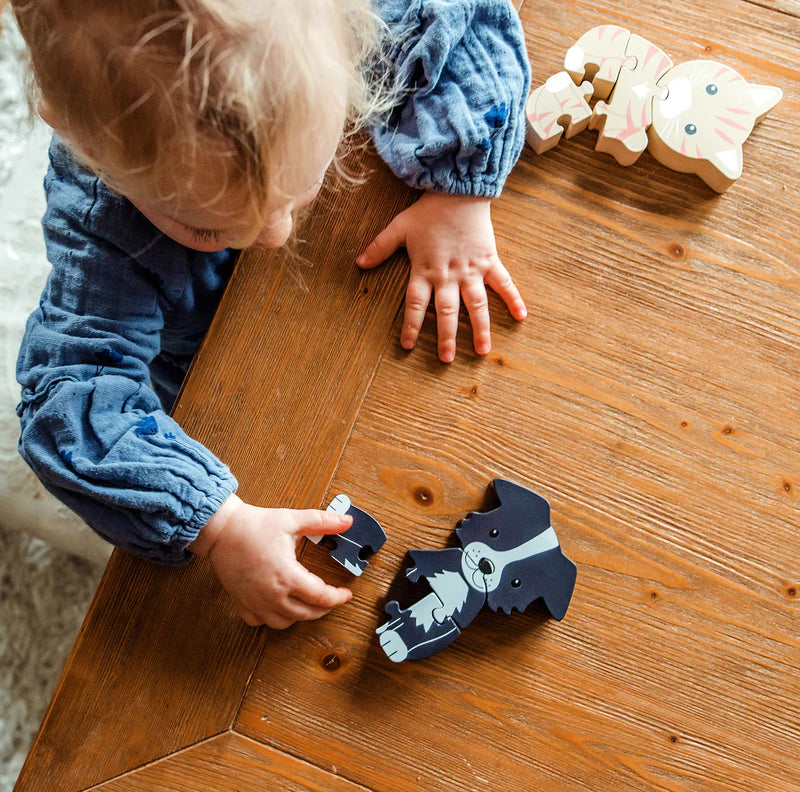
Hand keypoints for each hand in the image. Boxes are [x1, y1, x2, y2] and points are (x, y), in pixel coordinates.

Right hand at [191, 494, 352, 628]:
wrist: (221, 530)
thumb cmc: (254, 524)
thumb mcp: (292, 519)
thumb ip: (322, 521)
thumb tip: (347, 521)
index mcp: (287, 575)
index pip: (320, 596)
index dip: (337, 597)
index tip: (346, 594)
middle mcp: (272, 594)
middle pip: (305, 614)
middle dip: (324, 609)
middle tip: (332, 600)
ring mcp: (255, 601)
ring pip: (284, 623)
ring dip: (301, 617)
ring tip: (310, 605)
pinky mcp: (242, 602)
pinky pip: (259, 622)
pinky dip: (273, 619)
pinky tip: (279, 609)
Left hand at [357, 192, 526, 361]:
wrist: (457, 190)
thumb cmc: (428, 211)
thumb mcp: (399, 228)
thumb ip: (379, 247)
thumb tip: (358, 263)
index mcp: (425, 270)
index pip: (416, 305)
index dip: (412, 326)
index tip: (408, 345)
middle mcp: (448, 275)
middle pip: (447, 312)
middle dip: (446, 337)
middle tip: (446, 359)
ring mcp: (471, 270)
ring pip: (476, 305)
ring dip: (480, 328)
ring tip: (482, 351)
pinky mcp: (489, 260)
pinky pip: (503, 283)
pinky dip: (513, 299)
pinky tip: (521, 316)